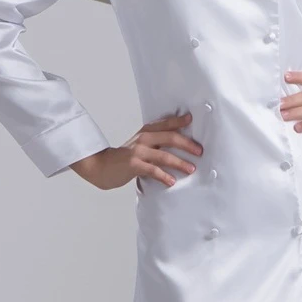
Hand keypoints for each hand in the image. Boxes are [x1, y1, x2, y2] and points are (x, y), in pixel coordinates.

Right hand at [72, 111, 202, 189]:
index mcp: (146, 132)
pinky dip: (164, 176)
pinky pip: (153, 170)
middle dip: (188, 144)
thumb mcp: (140, 145)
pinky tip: (172, 181)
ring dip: (180, 163)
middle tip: (200, 151)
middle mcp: (143, 139)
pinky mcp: (134, 165)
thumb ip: (155, 143)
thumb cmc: (124, 158)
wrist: (101, 166)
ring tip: (191, 169)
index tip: (192, 119)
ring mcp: (138, 152)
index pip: (166, 124)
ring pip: (164, 155)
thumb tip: (177, 145)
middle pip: (170, 138)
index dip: (179, 121)